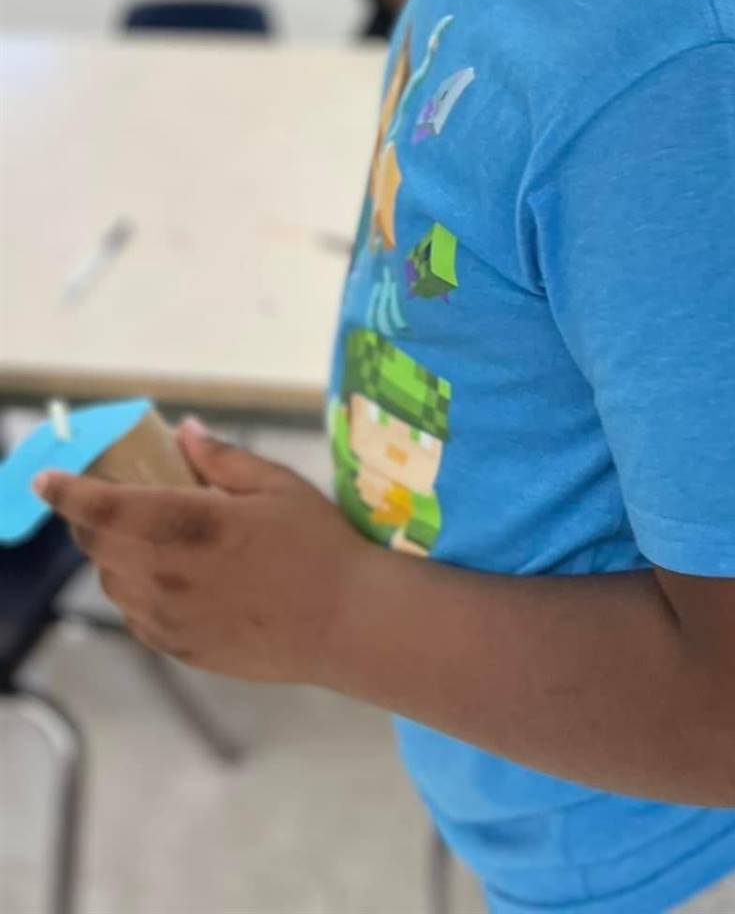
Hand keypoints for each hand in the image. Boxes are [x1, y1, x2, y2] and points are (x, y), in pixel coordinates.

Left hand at [33, 421, 367, 684]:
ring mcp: (168, 616)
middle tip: (111, 497)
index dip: (65, 492)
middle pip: (97, 545)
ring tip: (149, 536)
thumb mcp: (277, 484)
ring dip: (114, 554)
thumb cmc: (318, 545)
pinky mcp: (178, 647)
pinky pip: (134, 614)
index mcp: (188, 525)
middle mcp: (166, 574)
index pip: (103, 507)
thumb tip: (183, 432)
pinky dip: (136, 589)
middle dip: (90, 517)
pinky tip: (170, 576)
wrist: (345, 622)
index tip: (44, 479)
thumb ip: (222, 458)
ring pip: (112, 581)